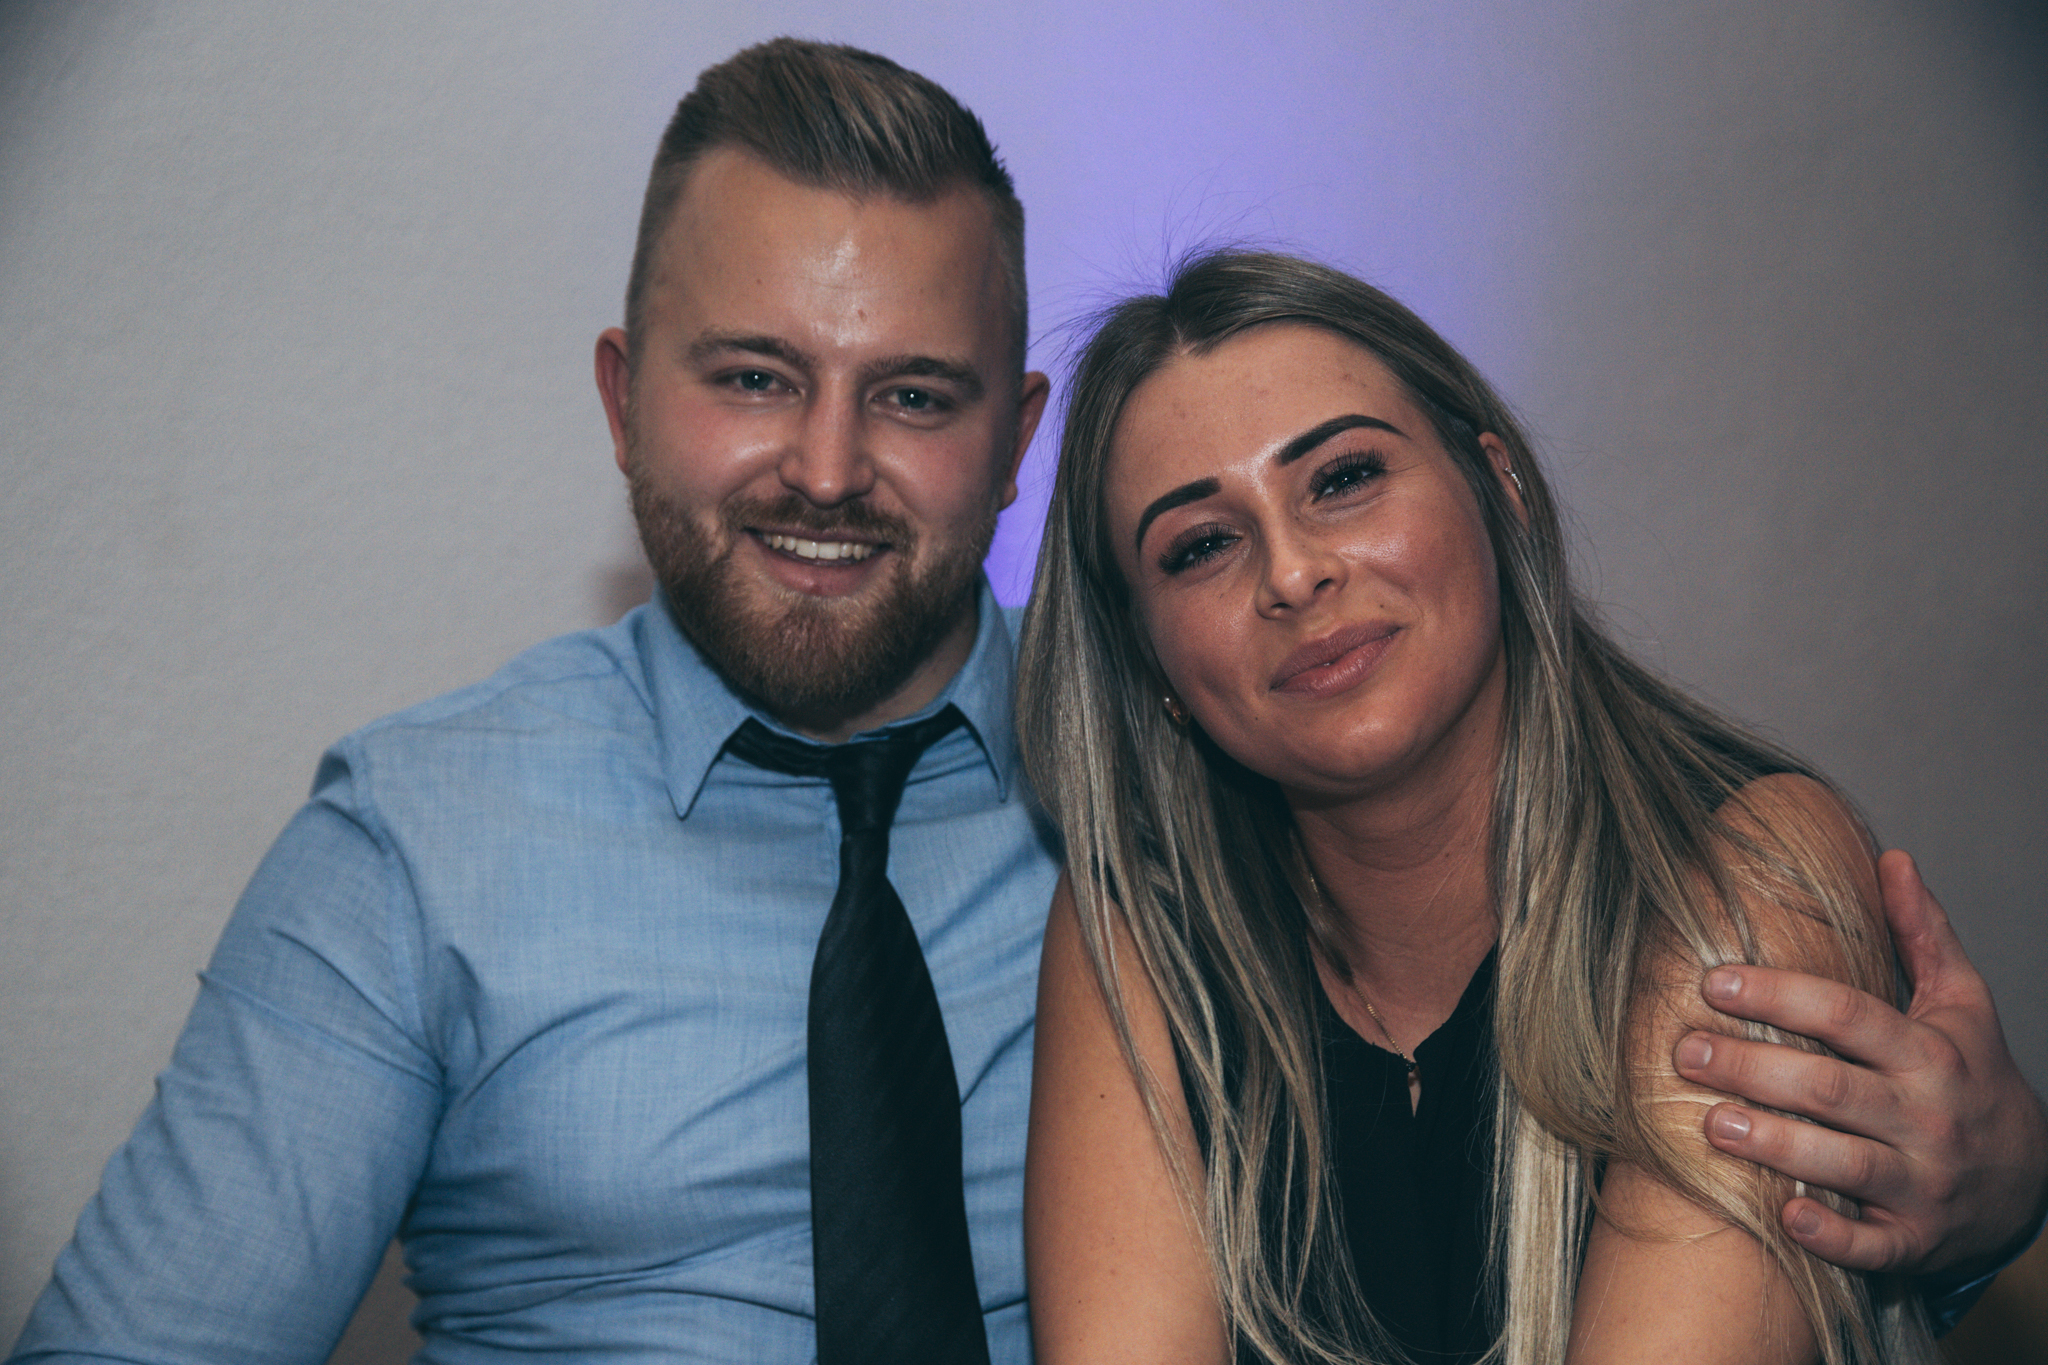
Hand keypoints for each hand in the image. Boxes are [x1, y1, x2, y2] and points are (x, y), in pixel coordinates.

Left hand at [1672, 850, 2047, 1276]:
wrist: (2031, 1183)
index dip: (1780, 995)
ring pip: (1846, 1164)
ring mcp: (1925, 1184)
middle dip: (1756, 1068)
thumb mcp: (1962, 1003)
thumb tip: (1891, 858)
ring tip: (1710, 1123)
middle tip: (1687, 1051)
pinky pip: (1873, 1246)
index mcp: (1931, 1053)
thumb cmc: (1972, 1078)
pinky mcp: (1916, 1242)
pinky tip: (1784, 1216)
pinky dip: (1831, 1235)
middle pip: (1834, 1089)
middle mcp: (1928, 1118)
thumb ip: (1923, 933)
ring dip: (1775, 1145)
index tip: (1713, 981)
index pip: (1850, 1015)